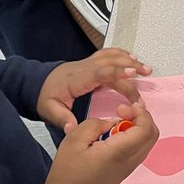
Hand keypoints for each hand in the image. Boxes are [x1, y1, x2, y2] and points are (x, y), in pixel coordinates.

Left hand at [37, 48, 152, 132]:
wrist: (36, 83)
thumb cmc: (45, 97)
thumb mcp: (49, 110)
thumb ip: (62, 119)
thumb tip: (72, 129)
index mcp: (77, 79)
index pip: (100, 72)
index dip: (117, 71)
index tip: (132, 72)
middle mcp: (85, 67)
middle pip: (111, 63)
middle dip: (130, 68)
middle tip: (146, 75)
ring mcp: (88, 63)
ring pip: (111, 56)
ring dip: (129, 60)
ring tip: (145, 68)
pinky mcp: (90, 63)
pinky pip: (108, 54)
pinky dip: (121, 55)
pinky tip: (132, 59)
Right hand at [37, 103, 159, 183]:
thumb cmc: (66, 175)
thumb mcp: (74, 141)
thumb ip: (96, 124)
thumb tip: (112, 123)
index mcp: (120, 152)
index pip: (146, 128)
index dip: (140, 112)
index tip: (122, 107)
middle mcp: (130, 161)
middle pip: (152, 134)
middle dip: (142, 118)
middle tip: (122, 111)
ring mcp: (129, 169)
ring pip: (147, 143)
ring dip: (138, 128)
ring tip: (118, 121)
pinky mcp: (124, 173)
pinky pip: (138, 150)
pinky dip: (134, 138)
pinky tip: (115, 134)